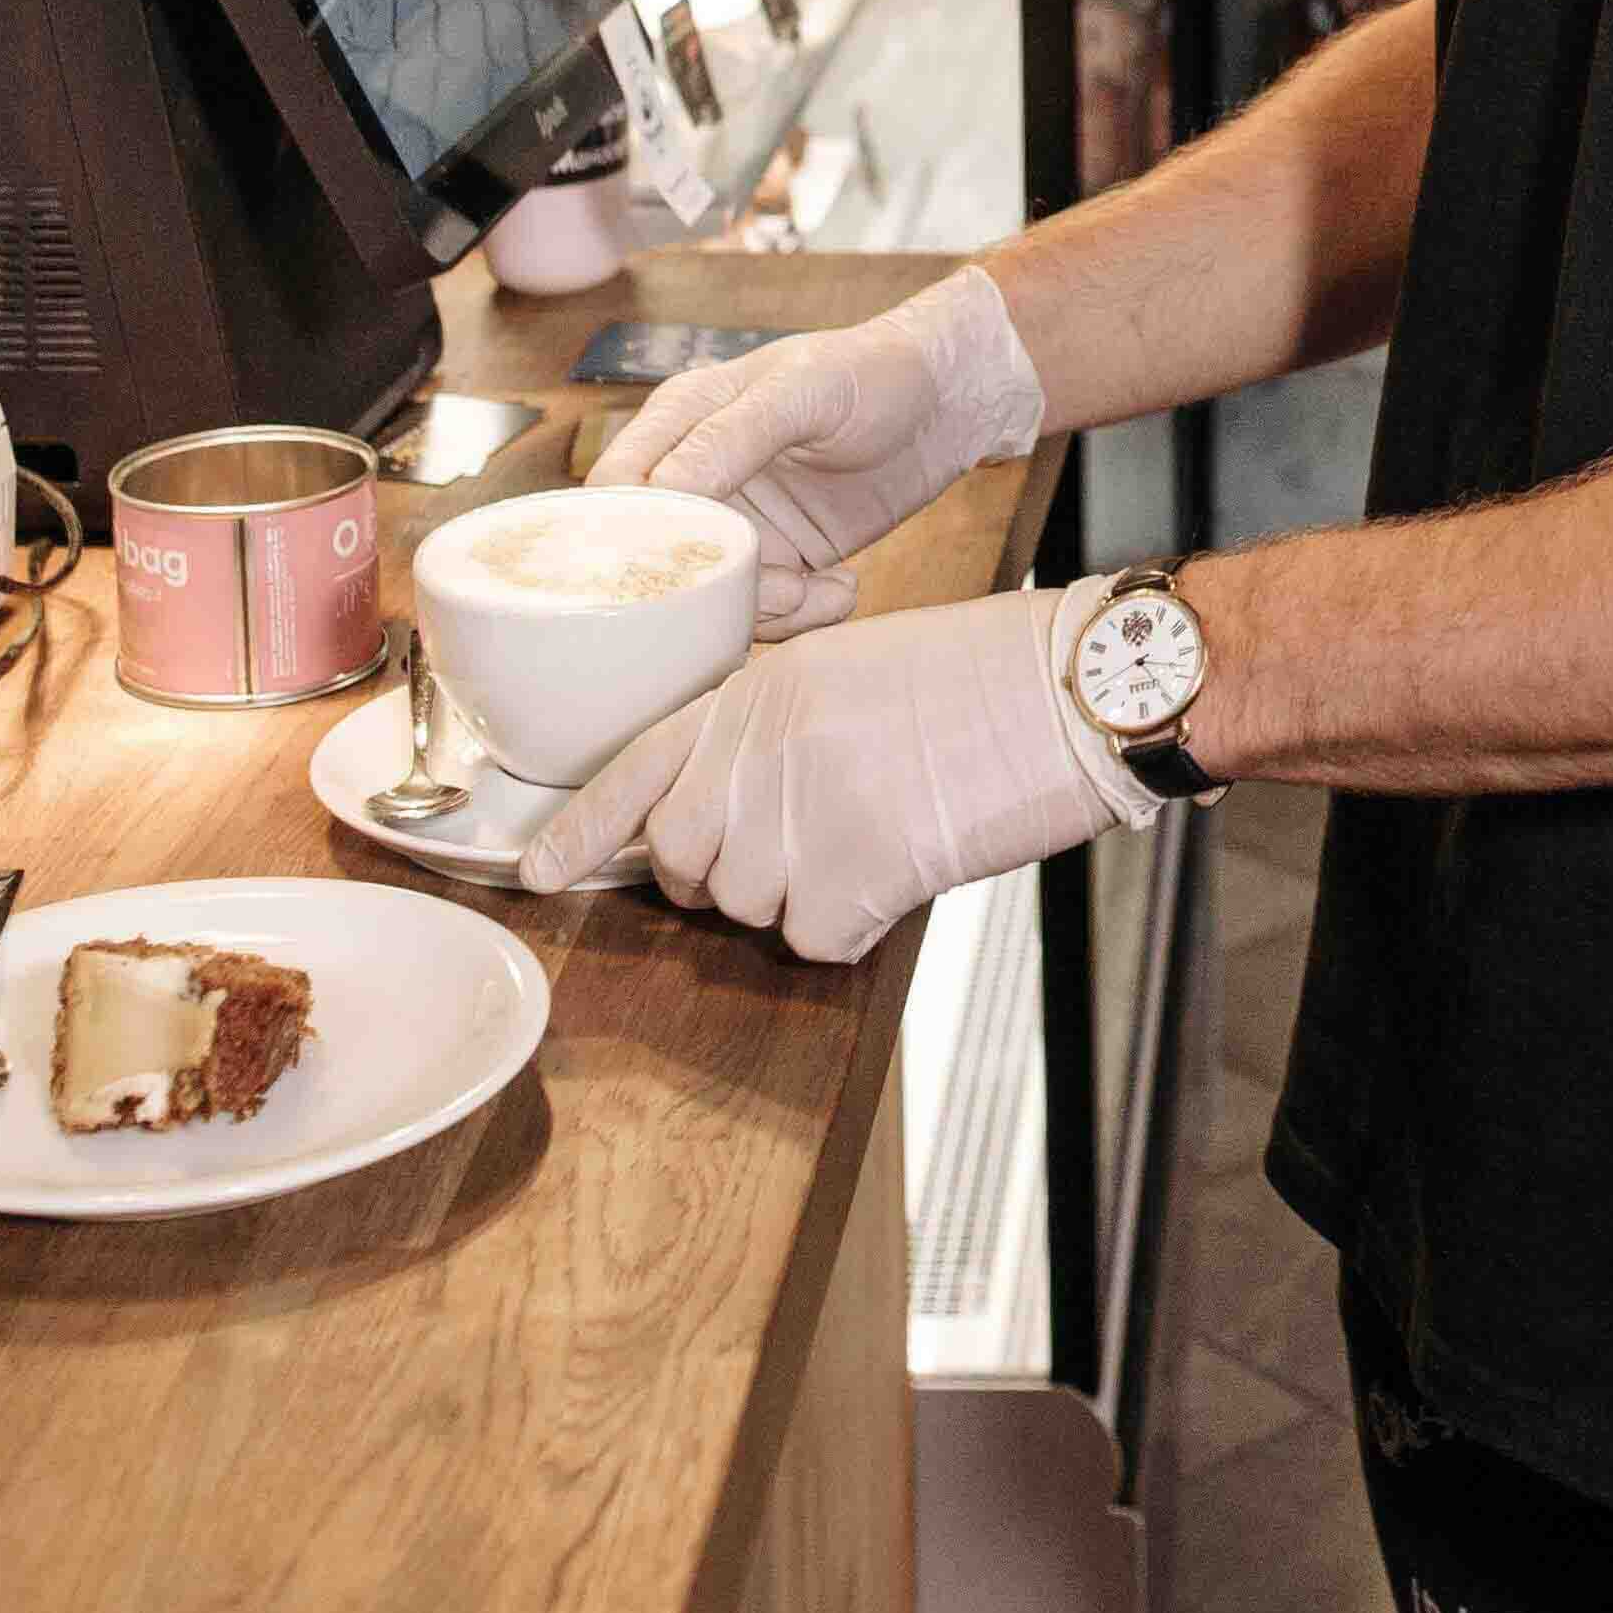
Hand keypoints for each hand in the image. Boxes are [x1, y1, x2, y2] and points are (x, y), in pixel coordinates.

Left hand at [519, 581, 1151, 956]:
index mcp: (756, 689)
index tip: (538, 872)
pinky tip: (904, 870)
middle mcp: (759, 746)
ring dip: (803, 897)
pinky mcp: (853, 871)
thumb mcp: (851, 673)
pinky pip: (814, 938)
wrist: (1074, 688)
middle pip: (682, 859)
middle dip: (721, 877)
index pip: (636, 765)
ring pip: (748, 908)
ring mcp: (800, 810)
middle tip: (796, 855)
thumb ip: (773, 734)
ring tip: (880, 837)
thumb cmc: (986, 677)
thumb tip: (730, 814)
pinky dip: (855, 926)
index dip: (581, 828)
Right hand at [576, 265, 1045, 639]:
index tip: (690, 562)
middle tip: (782, 587)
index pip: (615, 491)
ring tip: (826, 591)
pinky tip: (845, 590)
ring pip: (712, 597)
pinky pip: (769, 611)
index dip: (634, 536)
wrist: (948, 403)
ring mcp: (741, 524)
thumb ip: (732, 436)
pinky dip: (804, 617)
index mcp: (682, 422)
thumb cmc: (872, 372)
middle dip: (713, 589)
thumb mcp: (805, 390)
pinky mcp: (783, 560)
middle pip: (661, 560)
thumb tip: (660, 491)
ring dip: (767, 612)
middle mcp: (698, 479)